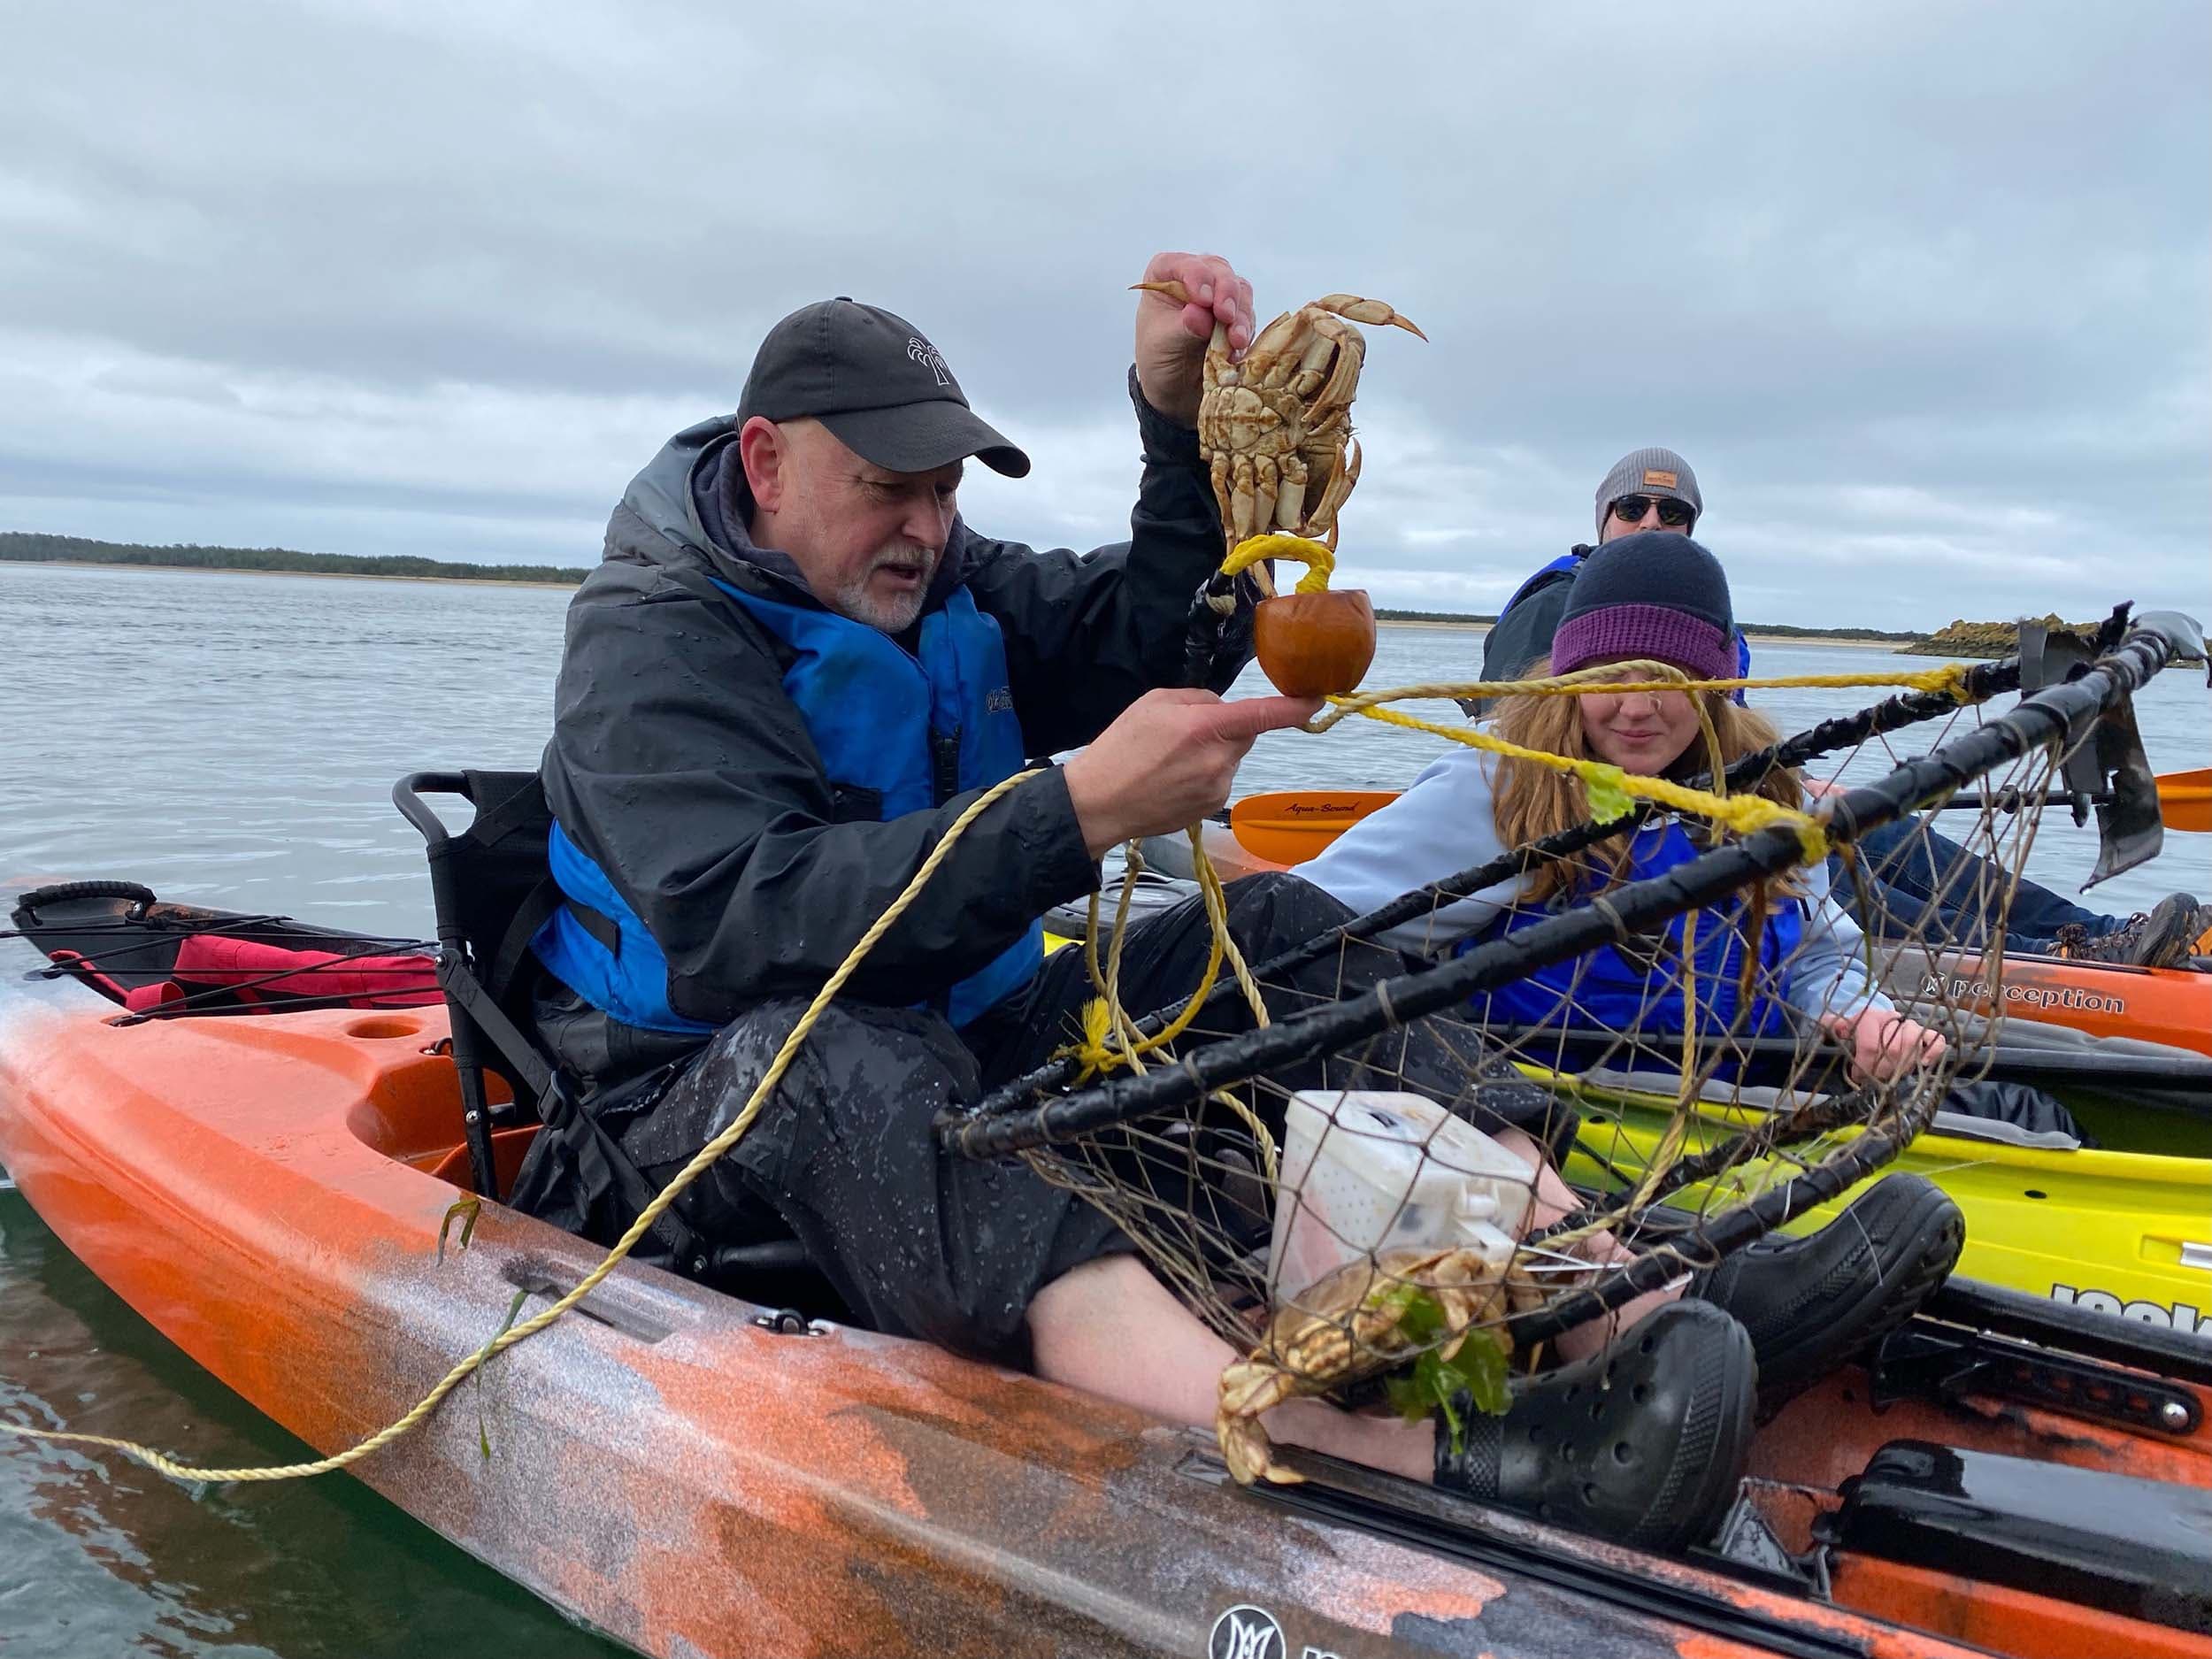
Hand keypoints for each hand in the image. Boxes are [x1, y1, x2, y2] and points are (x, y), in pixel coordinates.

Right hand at [1063, 688, 1319, 857]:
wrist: (1097, 804)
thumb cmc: (1119, 749)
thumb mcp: (1153, 703)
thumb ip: (1196, 699)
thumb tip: (1221, 707)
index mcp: (1205, 728)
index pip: (1263, 715)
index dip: (1295, 707)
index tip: (1318, 700)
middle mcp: (1218, 760)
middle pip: (1245, 734)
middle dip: (1228, 728)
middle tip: (1186, 731)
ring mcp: (1217, 788)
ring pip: (1231, 757)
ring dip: (1214, 753)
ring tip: (1170, 761)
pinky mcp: (1210, 807)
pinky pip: (1220, 779)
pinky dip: (1204, 775)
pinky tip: (1172, 780)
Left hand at [1133, 251, 1254, 425]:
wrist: (1173, 386)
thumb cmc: (1159, 357)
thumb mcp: (1163, 343)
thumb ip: (1183, 327)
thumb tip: (1199, 314)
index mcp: (1165, 275)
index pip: (1182, 264)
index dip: (1196, 276)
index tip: (1202, 299)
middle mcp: (1195, 277)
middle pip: (1219, 272)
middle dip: (1226, 293)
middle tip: (1225, 316)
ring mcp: (1219, 294)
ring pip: (1240, 291)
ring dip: (1240, 315)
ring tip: (1235, 340)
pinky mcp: (1236, 314)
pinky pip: (1247, 315)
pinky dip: (1245, 330)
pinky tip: (1238, 348)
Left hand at [1819, 1009, 1946, 1083]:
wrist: (1882, 1016)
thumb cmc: (1863, 1025)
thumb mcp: (1846, 1024)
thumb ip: (1834, 1025)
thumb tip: (1823, 1024)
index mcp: (1872, 1018)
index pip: (1870, 1044)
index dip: (1863, 1065)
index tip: (1857, 1077)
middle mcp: (1895, 1022)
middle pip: (1892, 1051)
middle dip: (1880, 1071)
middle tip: (1873, 1080)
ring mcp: (1913, 1029)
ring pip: (1912, 1048)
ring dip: (1900, 1067)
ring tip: (1890, 1075)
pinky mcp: (1928, 1035)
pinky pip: (1936, 1042)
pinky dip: (1932, 1053)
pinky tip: (1922, 1063)